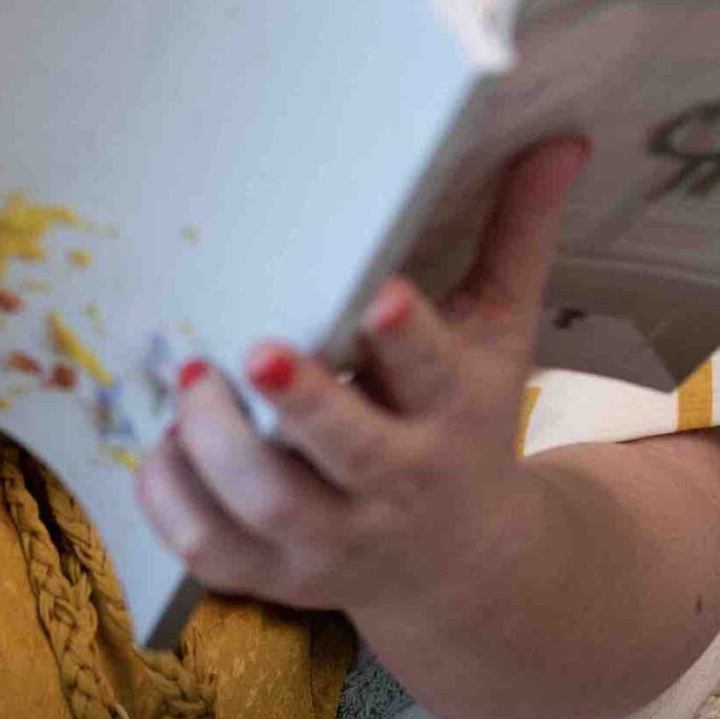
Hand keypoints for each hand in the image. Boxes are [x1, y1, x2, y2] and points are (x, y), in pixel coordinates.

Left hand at [135, 134, 590, 619]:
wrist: (470, 570)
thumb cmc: (471, 424)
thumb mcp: (501, 335)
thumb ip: (518, 236)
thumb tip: (561, 141)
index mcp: (451, 413)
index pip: (432, 372)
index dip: (406, 339)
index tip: (377, 296)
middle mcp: (395, 483)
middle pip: (348, 453)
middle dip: (302, 402)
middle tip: (255, 347)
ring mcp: (333, 541)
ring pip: (271, 507)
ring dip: (219, 448)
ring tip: (190, 379)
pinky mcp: (277, 577)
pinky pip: (213, 554)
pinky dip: (173, 505)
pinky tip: (158, 447)